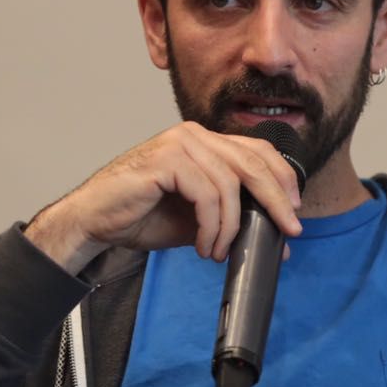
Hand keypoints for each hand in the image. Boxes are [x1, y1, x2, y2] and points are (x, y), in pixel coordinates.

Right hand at [24, 122, 303, 275]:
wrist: (92, 222)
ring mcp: (179, 144)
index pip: (258, 150)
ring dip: (232, 226)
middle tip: (288, 231)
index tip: (294, 209)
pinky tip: (205, 245)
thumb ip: (232, 219)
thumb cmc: (140, 216)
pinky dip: (212, 226)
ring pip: (231, 184)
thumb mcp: (198, 219)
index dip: (282, 178)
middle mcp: (194, 135)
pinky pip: (207, 194)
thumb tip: (276, 238)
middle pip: (253, 163)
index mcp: (204, 142)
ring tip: (220, 251)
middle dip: (276, 201)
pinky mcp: (166, 160)